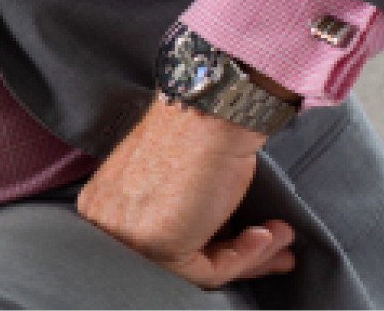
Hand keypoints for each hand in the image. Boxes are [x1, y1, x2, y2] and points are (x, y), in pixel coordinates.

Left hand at [77, 98, 296, 288]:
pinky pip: (209, 270)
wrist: (209, 111)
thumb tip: (215, 243)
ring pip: (195, 268)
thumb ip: (183, 216)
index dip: (213, 247)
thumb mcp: (180, 183)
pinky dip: (245, 256)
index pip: (159, 246)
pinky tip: (265, 234)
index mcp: (105, 204)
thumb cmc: (198, 134)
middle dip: (237, 258)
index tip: (248, 242)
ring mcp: (126, 236)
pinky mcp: (156, 246)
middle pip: (178, 259)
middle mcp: (106, 222)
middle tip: (271, 249)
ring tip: (278, 237)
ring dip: (250, 256)